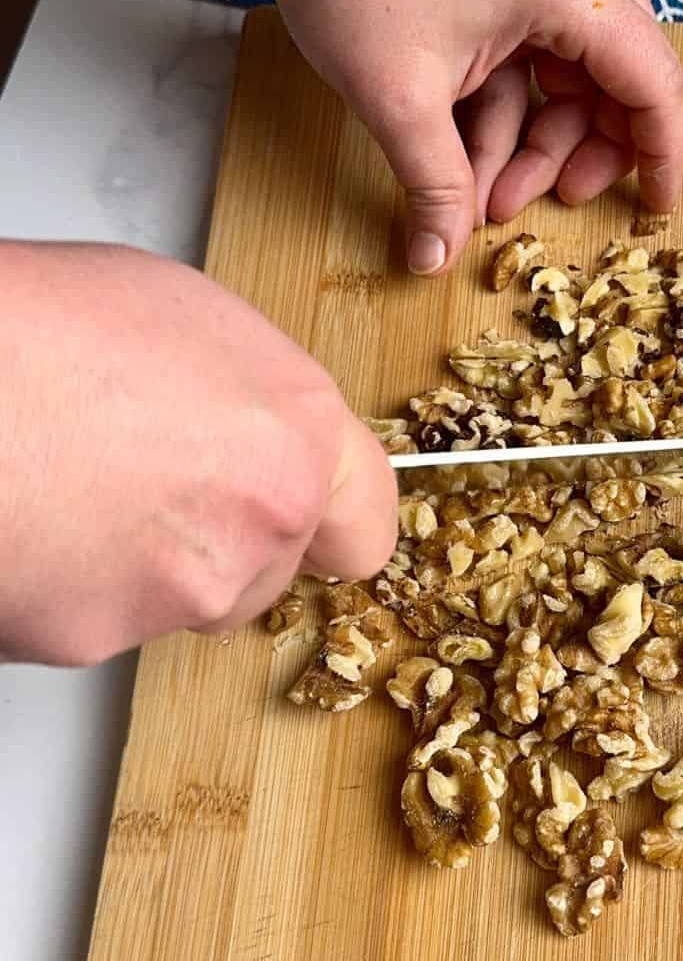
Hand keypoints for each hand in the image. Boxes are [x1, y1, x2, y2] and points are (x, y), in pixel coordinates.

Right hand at [0, 243, 396, 664]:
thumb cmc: (38, 328)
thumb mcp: (184, 315)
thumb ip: (252, 396)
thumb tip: (247, 423)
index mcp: (295, 441)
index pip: (366, 521)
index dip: (331, 514)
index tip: (312, 509)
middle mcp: (255, 532)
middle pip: (270, 564)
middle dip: (225, 530)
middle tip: (150, 467)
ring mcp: (176, 596)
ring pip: (186, 595)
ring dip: (149, 556)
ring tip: (76, 479)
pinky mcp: (92, 644)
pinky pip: (104, 618)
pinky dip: (77, 583)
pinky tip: (39, 516)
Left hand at [235, 0, 682, 275]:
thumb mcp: (398, 100)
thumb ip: (435, 186)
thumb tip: (434, 261)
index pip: (653, 80)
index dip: (660, 154)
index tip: (653, 207)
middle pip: (622, 76)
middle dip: (583, 151)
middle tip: (548, 202)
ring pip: (577, 71)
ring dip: (537, 137)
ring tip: (481, 192)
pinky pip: (541, 49)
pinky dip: (512, 102)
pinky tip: (468, 152)